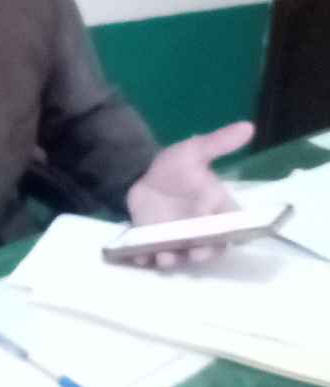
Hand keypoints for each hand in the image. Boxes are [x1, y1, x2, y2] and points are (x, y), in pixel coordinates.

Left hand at [126, 121, 254, 267]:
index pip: (230, 226)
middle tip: (192, 252)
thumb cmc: (175, 167)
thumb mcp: (194, 151)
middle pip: (209, 249)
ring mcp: (177, 240)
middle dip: (202, 253)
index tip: (216, 233)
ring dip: (172, 260)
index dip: (225, 233)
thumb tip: (248, 126)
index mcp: (217, 209)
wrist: (142, 175)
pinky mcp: (154, 245)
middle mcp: (201, 230)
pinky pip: (151, 257)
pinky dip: (145, 259)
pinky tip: (138, 257)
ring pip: (180, 257)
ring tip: (161, 258)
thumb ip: (218, 143)